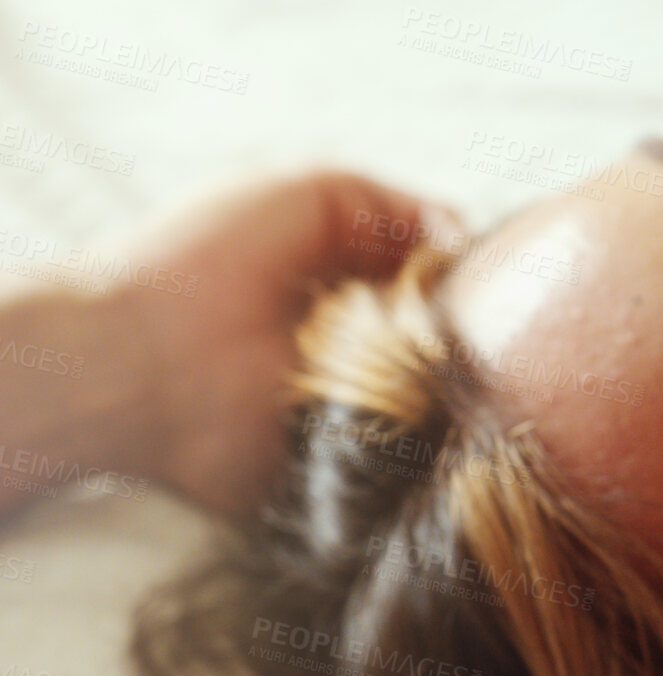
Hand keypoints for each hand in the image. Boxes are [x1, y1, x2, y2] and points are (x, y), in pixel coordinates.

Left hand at [109, 171, 458, 515]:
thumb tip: (463, 237)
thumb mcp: (303, 193)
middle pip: (442, 337)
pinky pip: (411, 453)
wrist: (135, 362)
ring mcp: (349, 403)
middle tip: (474, 324)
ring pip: (437, 394)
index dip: (463, 274)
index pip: (431, 278)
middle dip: (463, 328)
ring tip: (439, 365)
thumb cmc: (201, 261)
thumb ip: (389, 206)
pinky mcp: (344, 460)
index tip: (491, 276)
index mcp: (339, 279)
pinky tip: (424, 411)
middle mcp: (349, 341)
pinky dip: (425, 435)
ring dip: (445, 380)